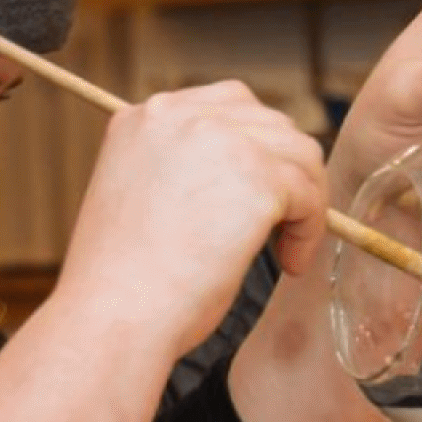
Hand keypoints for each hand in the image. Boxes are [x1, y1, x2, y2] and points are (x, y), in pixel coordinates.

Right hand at [52, 80, 329, 361]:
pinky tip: (289, 263)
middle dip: (282, 171)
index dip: (252, 150)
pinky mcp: (256, 177)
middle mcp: (178, 115)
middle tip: (278, 224)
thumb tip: (241, 179)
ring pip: (298, 153)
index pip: (225, 106)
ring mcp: (220, 140)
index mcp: (143, 119)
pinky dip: (309, 231)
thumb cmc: (122, 281)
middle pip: (268, 121)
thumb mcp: (139, 199)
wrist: (112, 315)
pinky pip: (309, 194)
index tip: (253, 195)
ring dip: (303, 201)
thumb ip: (181, 170)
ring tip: (285, 248)